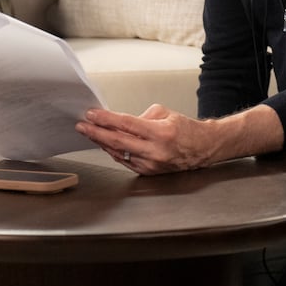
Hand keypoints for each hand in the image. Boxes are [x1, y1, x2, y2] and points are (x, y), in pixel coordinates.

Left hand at [76, 103, 284, 175]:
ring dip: (102, 142)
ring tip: (90, 133)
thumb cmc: (186, 129)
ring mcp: (152, 164)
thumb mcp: (165, 113)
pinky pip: (126, 161)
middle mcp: (155, 151)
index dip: (105, 119)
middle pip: (117, 141)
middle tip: (81, 126)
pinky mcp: (150, 172)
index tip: (91, 114)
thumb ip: (141, 117)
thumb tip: (120, 122)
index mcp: (160, 133)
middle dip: (96, 132)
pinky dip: (115, 152)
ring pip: (119, 153)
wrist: (203, 148)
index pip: (126, 124)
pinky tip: (106, 144)